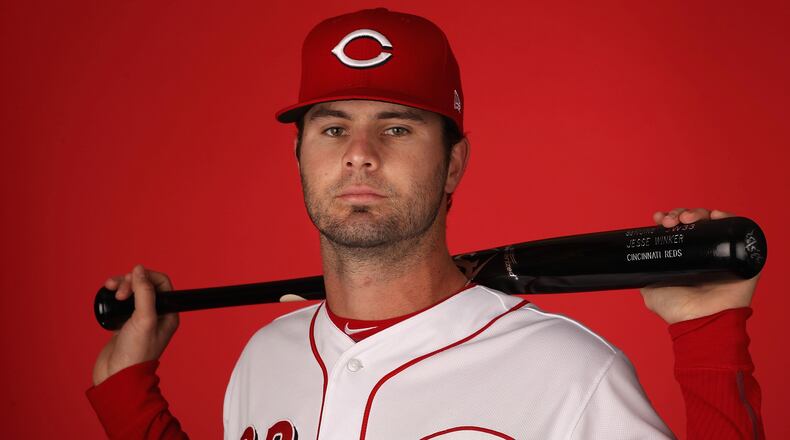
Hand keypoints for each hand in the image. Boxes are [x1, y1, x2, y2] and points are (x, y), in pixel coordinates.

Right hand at [92, 264, 178, 385]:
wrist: (116, 377)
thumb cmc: (136, 353)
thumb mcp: (145, 319)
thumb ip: (144, 292)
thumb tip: (139, 270)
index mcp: (169, 313)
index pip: (162, 283)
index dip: (146, 276)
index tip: (132, 280)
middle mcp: (156, 315)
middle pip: (145, 285)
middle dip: (130, 282)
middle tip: (120, 293)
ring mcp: (139, 319)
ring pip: (131, 293)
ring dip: (121, 286)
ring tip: (110, 287)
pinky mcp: (124, 324)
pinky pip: (121, 303)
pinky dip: (114, 297)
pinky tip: (108, 297)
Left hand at [640, 208, 759, 323]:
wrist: (699, 322)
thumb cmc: (678, 311)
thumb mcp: (650, 289)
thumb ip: (644, 274)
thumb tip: (634, 264)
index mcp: (684, 258)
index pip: (678, 230)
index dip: (669, 219)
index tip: (659, 218)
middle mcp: (704, 253)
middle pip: (695, 222)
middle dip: (681, 214)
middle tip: (672, 221)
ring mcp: (722, 254)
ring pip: (713, 222)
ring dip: (700, 213)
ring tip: (688, 219)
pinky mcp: (742, 257)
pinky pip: (739, 230)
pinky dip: (728, 218)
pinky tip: (715, 216)